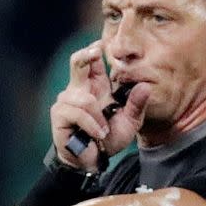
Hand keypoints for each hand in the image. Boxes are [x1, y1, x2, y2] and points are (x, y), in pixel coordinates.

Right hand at [51, 41, 149, 169]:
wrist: (93, 161)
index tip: (101, 44)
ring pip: (83, 98)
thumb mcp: (130, 122)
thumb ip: (137, 105)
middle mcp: (79, 89)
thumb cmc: (109, 139)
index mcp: (96, 86)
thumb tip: (146, 86)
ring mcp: (67, 101)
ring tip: (104, 130)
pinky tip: (97, 134)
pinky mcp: (60, 115)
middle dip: (85, 55)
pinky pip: (77, 112)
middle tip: (95, 52)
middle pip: (77, 62)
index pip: (92, 60)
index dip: (95, 49)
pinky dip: (90, 124)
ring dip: (97, 116)